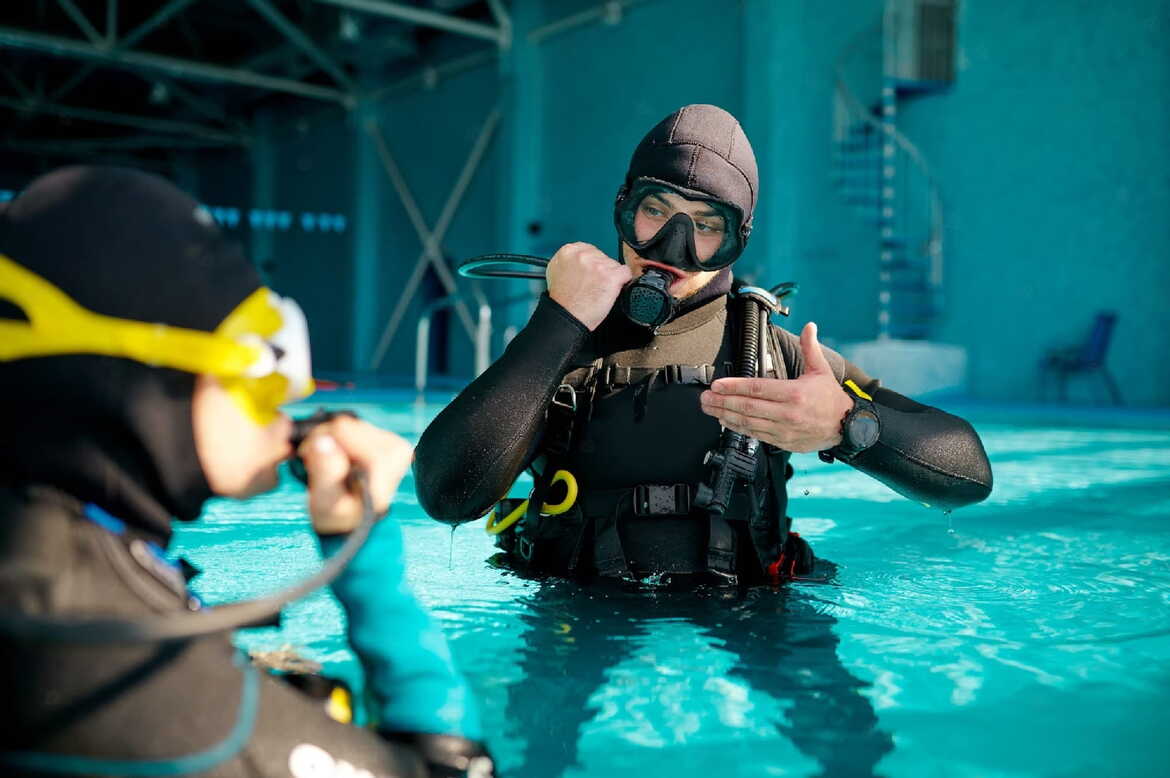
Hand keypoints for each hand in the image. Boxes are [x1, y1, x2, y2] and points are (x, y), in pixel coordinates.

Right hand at [296, 415, 412, 533]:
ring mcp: (393, 443)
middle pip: (345, 424)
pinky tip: (341, 461)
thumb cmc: (337, 515)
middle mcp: (396, 449)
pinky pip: (354, 426)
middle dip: (325, 441)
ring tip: (331, 467)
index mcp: (385, 464)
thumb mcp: (326, 503)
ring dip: (332, 443)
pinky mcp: (387, 439)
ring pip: (348, 423)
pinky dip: (341, 441)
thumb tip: (322, 441)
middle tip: (319, 466)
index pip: (343, 430)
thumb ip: (325, 473)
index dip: (319, 443)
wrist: (353, 521)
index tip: (312, 464)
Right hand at [546, 242, 632, 329]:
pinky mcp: (611, 276)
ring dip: (611, 277)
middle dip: (601, 270)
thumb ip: (570, 261)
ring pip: (614, 265)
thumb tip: (582, 259)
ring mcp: (599, 264)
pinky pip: (626, 273)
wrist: (567, 317)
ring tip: (599, 290)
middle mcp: (583, 255)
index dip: (592, 264)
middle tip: (593, 285)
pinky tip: (612, 290)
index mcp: (568, 251)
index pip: (590, 249)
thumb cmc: (563, 301)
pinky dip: (622, 282)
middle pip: (603, 256)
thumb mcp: (556, 272)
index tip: (590, 274)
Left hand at [699, 322, 854, 451]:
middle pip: (747, 407)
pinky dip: (738, 428)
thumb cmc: (831, 399)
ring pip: (748, 423)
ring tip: (710, 409)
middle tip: (705, 397)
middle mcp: (787, 413)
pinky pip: (755, 435)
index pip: (757, 388)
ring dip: (725, 415)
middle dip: (722, 402)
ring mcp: (783, 429)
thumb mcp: (821, 370)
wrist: (848, 427)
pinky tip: (726, 422)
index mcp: (795, 394)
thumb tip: (809, 327)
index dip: (734, 387)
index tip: (718, 384)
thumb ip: (810, 348)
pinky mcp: (782, 441)